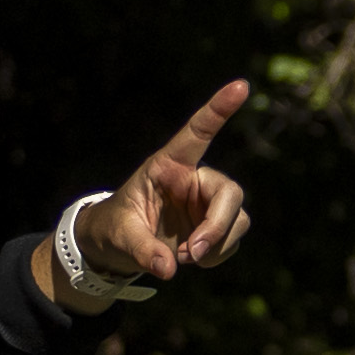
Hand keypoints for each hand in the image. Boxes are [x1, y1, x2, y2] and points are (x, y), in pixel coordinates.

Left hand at [73, 79, 256, 292]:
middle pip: (229, 192)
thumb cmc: (114, 229)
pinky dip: (215, 256)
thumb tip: (167, 268)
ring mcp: (207, 205)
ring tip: (184, 258)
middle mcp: (194, 181)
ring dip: (217, 245)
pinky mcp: (215, 227)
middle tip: (194, 253)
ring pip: (238, 219)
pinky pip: (232, 241)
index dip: (218, 109)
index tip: (241, 86)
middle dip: (218, 225)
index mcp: (168, 166)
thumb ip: (142, 250)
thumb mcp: (119, 236)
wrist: (116, 249)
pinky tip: (189, 259)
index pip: (197, 133)